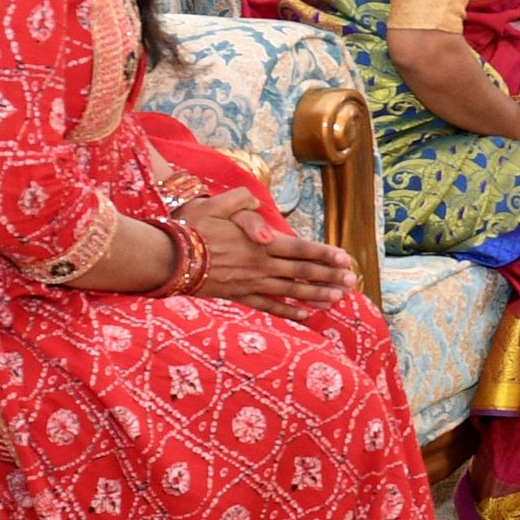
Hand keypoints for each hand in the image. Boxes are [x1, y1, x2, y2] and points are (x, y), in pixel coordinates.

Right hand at [178, 189, 357, 321]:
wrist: (167, 258)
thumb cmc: (191, 228)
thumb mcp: (216, 205)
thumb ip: (243, 203)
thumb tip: (263, 213)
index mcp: (260, 242)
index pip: (301, 249)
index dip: (326, 255)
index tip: (346, 259)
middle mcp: (260, 265)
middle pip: (302, 272)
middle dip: (329, 276)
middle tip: (352, 282)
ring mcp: (250, 283)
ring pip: (290, 291)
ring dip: (316, 295)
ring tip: (338, 299)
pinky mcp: (238, 296)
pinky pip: (268, 305)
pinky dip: (288, 311)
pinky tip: (305, 315)